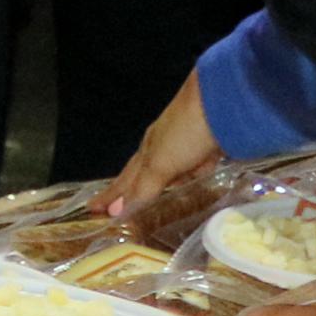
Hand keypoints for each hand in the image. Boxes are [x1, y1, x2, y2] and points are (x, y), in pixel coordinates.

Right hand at [101, 68, 219, 217]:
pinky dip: (187, 179)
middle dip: (128, 190)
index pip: (124, 179)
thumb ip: (142, 188)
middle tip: (115, 209)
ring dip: (159, 185)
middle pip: (141, 174)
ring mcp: (186, 148)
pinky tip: (191, 183)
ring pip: (168, 172)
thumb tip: (115, 213)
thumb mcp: (161, 163)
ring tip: (152, 200)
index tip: (93, 209)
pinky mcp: (209, 149)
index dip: (110, 196)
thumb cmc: (185, 133)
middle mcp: (162, 149)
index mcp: (147, 152)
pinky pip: (192, 169)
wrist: (222, 103)